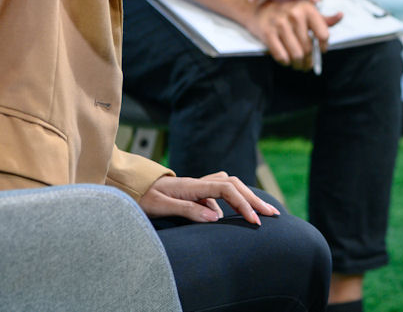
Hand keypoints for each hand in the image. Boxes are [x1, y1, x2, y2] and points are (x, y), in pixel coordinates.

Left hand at [139, 171, 280, 224]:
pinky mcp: (195, 191)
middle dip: (255, 199)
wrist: (129, 185)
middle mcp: (199, 182)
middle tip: (273, 214)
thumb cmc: (141, 196)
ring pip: (230, 185)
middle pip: (235, 185)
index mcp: (193, 185)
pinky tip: (231, 213)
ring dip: (247, 196)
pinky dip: (232, 199)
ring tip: (260, 211)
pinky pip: (220, 191)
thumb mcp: (160, 206)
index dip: (243, 204)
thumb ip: (188, 210)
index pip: (228, 190)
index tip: (254, 220)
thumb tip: (216, 218)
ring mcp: (198, 185)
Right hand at [246, 0, 341, 69]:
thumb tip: (341, 16)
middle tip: (308, 65)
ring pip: (296, 54)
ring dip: (298, 65)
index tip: (322, 51)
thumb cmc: (287, 11)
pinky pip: (281, 56)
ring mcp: (280, 24)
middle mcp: (294, 14)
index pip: (323, 34)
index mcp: (307, 8)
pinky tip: (287, 61)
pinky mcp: (267, 33)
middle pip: (309, 48)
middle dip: (309, 61)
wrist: (257, 8)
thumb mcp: (306, 10)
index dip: (324, 46)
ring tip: (299, 65)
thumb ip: (323, 18)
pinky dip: (285, 62)